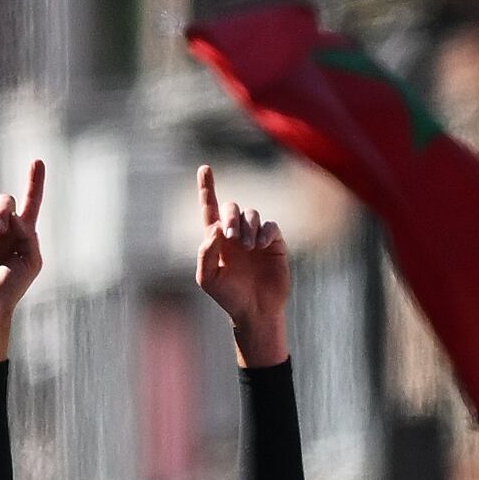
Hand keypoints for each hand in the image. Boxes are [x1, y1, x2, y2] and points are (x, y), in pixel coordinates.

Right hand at [0, 159, 44, 355]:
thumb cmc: (12, 286)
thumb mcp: (32, 261)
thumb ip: (29, 234)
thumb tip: (12, 216)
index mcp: (23, 232)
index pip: (31, 202)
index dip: (35, 182)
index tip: (38, 161)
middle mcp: (4, 228)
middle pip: (4, 199)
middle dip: (2, 209)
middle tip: (1, 229)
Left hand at [193, 165, 290, 364]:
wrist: (255, 311)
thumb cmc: (228, 296)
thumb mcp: (208, 278)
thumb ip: (205, 253)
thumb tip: (214, 227)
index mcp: (216, 239)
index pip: (210, 208)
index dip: (207, 187)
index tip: (204, 168)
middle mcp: (235, 233)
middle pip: (231, 207)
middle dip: (230, 217)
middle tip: (231, 238)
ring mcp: (255, 236)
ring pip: (252, 214)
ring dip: (247, 228)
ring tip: (248, 247)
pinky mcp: (274, 243)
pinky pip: (270, 226)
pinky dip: (264, 232)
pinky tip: (260, 246)